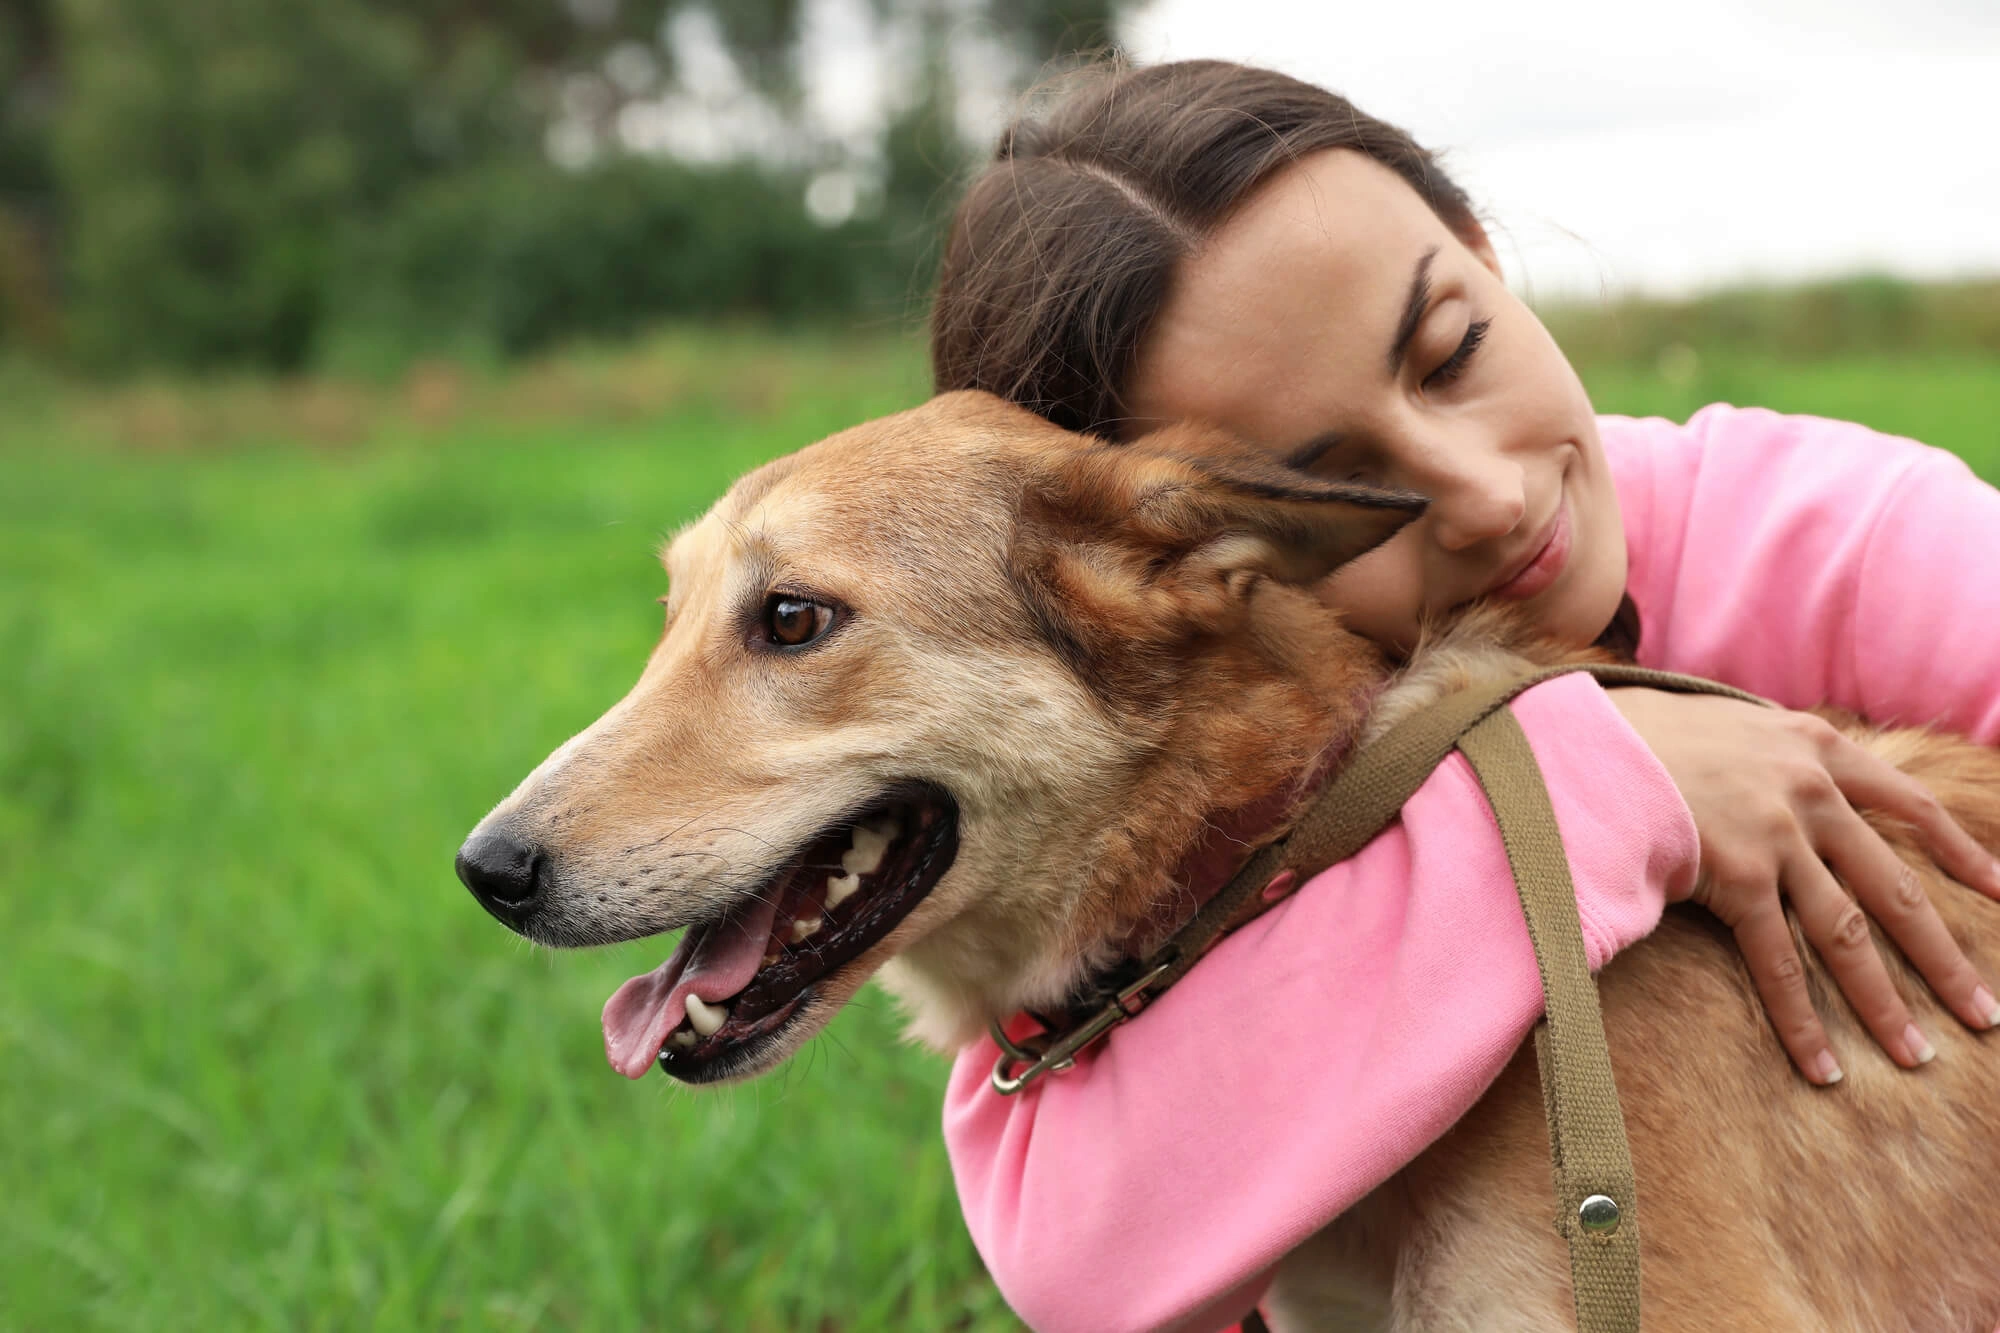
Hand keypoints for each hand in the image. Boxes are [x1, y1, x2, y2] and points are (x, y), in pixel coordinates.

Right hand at [1608, 688, 1999, 1084]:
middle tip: (1981, 1014)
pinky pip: (1779, 960)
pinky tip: (1823, 1065)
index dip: (1956, 849)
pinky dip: (1802, 1019)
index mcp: (1814, 745)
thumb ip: (1767, 750)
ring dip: (1885, 1003)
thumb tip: (1773, 773)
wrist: (1590, 733)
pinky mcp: (1738, 876)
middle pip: (1896, 888)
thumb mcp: (1726, 719)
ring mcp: (1778, 836)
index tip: (1995, 889)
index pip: (1908, 802)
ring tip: (1916, 1055)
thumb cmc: (1642, 729)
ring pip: (1849, 934)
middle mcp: (1811, 791)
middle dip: (1943, 958)